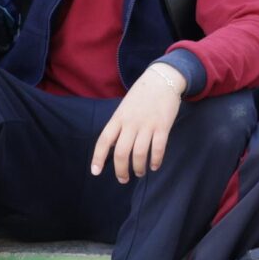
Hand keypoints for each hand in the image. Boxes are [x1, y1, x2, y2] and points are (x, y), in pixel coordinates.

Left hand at [91, 61, 186, 182]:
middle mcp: (130, 123)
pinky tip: (154, 165)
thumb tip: (113, 147)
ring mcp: (147, 125)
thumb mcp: (124, 108)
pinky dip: (156, 160)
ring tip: (140, 173)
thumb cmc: (141, 96)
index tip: (96, 172)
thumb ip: (119, 126)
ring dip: (139, 168)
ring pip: (139, 153)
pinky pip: (158, 148)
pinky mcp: (162, 126)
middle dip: (121, 170)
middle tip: (123, 179)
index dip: (98, 157)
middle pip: (122, 152)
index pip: (104, 140)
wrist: (162, 80)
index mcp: (118, 118)